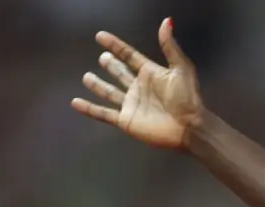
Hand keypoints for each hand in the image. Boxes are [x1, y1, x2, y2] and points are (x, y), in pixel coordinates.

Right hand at [71, 19, 202, 149]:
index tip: (100, 36)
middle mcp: (138, 88)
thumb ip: (170, 46)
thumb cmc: (187, 98)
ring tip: (86, 77)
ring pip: (109, 92)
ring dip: (98, 85)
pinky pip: (103, 114)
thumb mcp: (181, 68)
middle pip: (120, 73)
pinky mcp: (126, 121)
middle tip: (103, 58)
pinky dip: (89, 109)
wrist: (189, 127)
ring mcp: (131, 104)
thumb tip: (167, 21)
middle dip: (111, 65)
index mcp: (150, 73)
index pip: (129, 56)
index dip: (115, 46)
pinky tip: (75, 102)